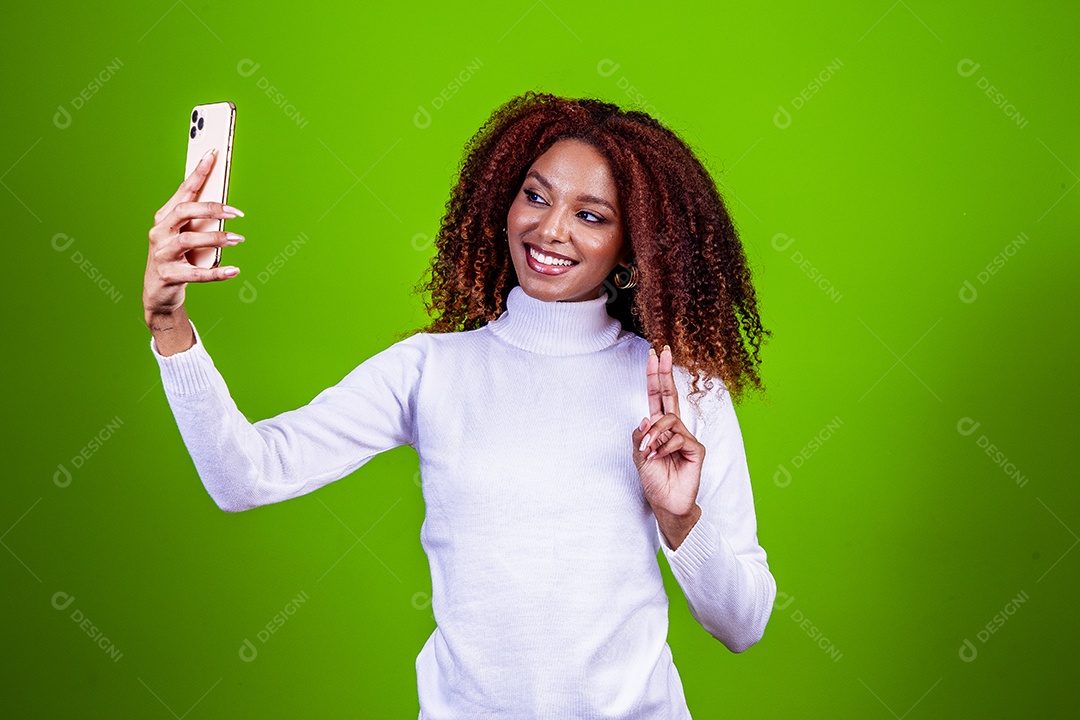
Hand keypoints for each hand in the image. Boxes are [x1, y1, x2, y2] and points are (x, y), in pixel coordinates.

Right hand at [143, 149, 244, 325]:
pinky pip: (196, 273)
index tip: (212, 154)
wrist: (159, 291)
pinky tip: (234, 270)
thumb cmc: (177, 257)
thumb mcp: (184, 234)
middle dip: (211, 209)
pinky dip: (217, 272)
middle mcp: (160, 232)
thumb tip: (225, 202)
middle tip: (236, 213)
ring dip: (216, 238)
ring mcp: (162, 254)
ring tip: (237, 239)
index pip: (183, 191)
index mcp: (165, 217)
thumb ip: (199, 219)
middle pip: (184, 212)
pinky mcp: (169, 276)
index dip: (198, 172)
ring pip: (188, 240)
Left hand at [632, 345, 704, 542]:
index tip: (654, 355)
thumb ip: (640, 436)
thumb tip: (645, 417)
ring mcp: (686, 437)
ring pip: (668, 420)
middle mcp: (673, 428)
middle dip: (664, 373)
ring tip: (647, 452)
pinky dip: (663, 448)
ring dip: (654, 434)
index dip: (655, 377)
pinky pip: (677, 438)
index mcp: (659, 427)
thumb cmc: (654, 479)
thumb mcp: (639, 456)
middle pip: (669, 394)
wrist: (666, 503)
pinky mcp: (695, 448)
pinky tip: (658, 459)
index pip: (657, 396)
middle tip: (663, 352)